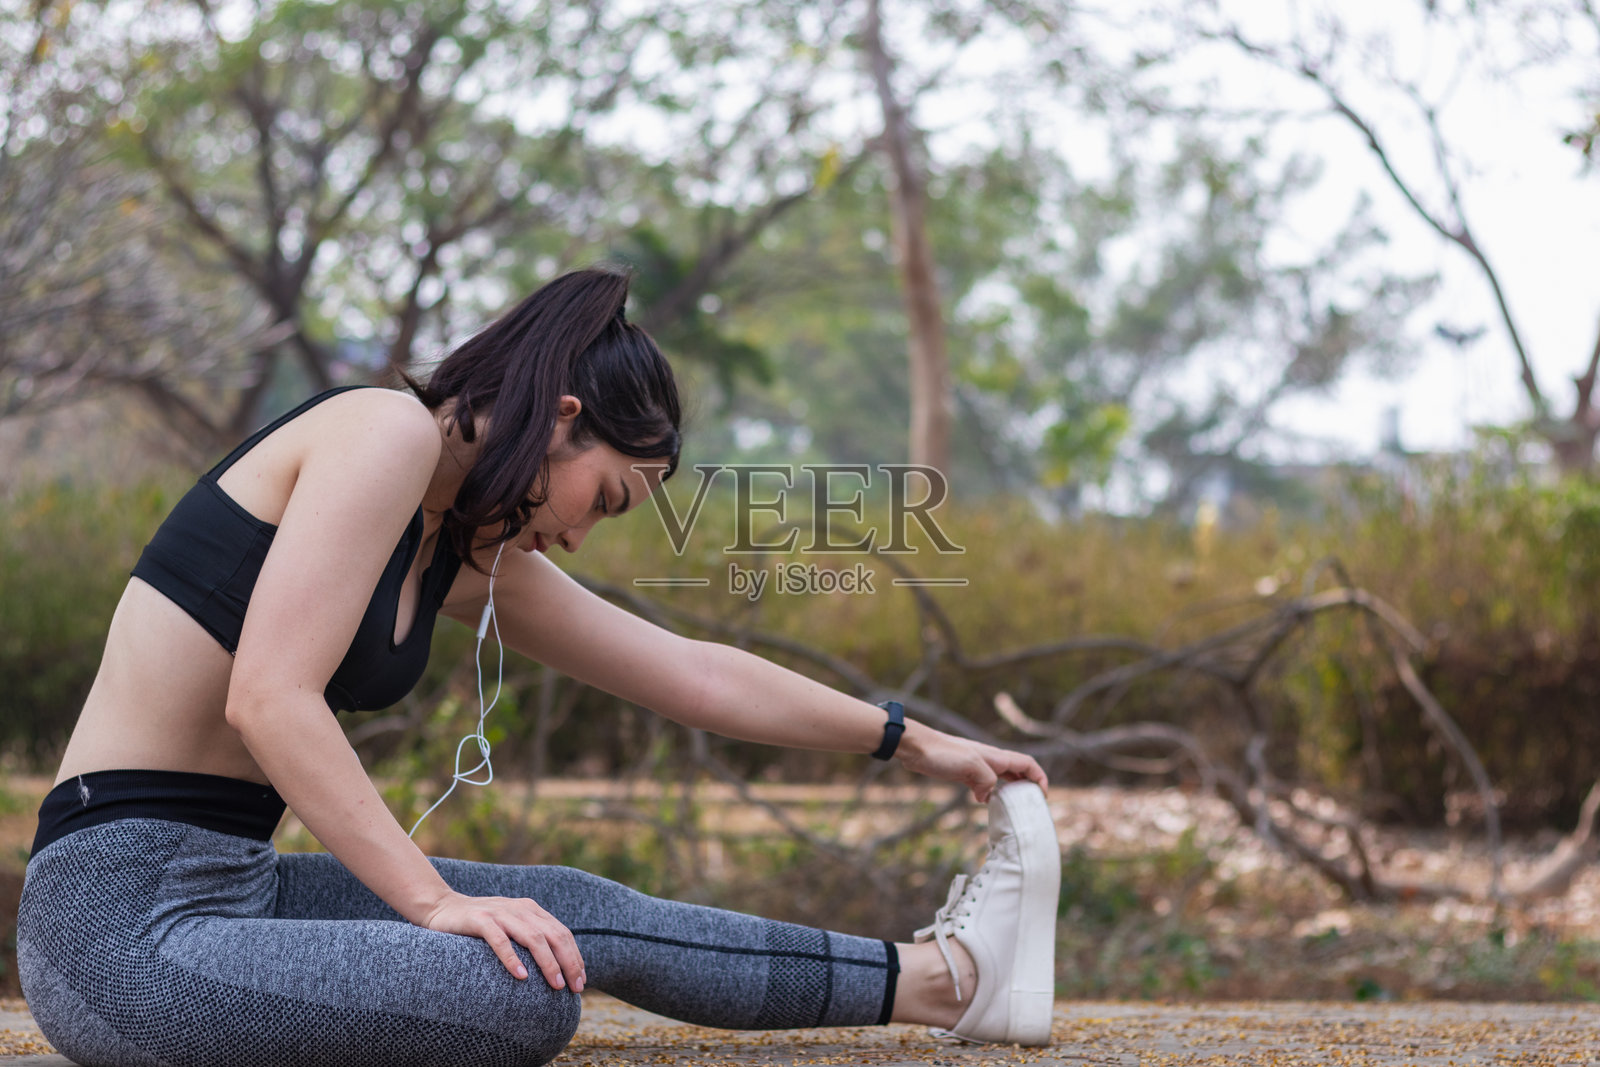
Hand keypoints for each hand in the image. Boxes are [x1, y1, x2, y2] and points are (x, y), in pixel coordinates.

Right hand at [422, 891, 585, 989]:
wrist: (441, 907)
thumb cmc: (479, 926)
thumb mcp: (510, 928)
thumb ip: (530, 938)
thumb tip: (556, 969)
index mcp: (531, 910)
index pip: (562, 933)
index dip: (575, 957)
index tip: (581, 981)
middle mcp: (519, 909)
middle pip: (554, 935)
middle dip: (568, 962)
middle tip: (574, 988)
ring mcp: (500, 913)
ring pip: (533, 937)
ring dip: (547, 962)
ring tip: (555, 985)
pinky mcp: (479, 920)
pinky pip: (500, 940)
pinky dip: (512, 958)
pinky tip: (521, 976)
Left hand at [895, 723, 1048, 802]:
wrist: (916, 748)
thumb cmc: (942, 753)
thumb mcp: (970, 766)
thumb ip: (987, 780)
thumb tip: (988, 797)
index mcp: (995, 756)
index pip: (1027, 763)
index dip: (1039, 777)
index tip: (1043, 795)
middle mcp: (990, 760)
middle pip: (1017, 771)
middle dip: (1027, 786)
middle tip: (1031, 805)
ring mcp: (977, 766)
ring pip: (1001, 778)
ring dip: (1009, 791)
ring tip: (1012, 807)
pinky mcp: (964, 773)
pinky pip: (984, 783)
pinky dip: (989, 793)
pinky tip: (984, 802)